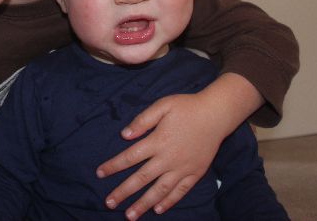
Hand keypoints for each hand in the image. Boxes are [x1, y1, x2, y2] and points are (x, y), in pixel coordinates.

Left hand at [96, 73, 262, 219]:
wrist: (216, 114)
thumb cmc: (187, 107)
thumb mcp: (163, 106)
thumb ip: (143, 120)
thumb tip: (124, 135)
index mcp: (158, 141)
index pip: (130, 157)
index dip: (114, 166)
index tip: (100, 173)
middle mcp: (168, 158)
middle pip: (141, 178)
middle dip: (123, 192)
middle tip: (109, 203)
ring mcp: (182, 168)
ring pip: (159, 190)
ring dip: (143, 204)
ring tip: (130, 215)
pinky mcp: (195, 173)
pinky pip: (180, 191)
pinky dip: (169, 202)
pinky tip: (158, 210)